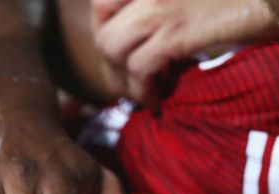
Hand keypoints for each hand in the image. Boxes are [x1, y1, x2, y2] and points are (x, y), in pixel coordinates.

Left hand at [93, 0, 278, 99]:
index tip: (121, 54)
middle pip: (102, 29)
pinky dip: (144, 91)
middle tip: (129, 83)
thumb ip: (169, 6)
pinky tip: (158, 100)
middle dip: (110, 64)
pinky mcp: (177, 31)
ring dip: (124, 81)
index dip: (105, 32)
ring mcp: (160, 5)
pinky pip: (139, 68)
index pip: (101, 3)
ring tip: (144, 94)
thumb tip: (145, 37)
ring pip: (112, 50)